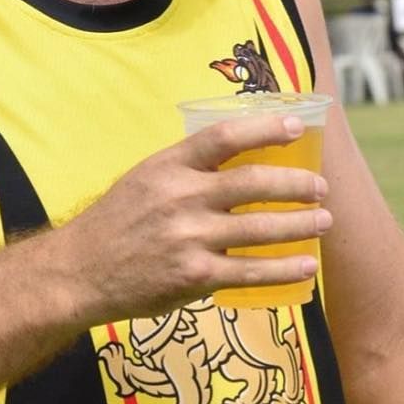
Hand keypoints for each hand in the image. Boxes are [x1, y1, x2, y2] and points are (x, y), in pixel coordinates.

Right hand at [44, 113, 330, 328]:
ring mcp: (188, 239)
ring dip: (300, 225)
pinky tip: (306, 265)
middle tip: (321, 187)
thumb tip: (241, 158)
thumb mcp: (145, 178)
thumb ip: (187, 169)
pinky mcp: (194, 276)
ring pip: (260, 229)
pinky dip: (284, 268)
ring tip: (324, 221)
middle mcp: (181, 198)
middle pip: (252, 183)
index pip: (224, 136)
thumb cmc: (117, 222)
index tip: (297, 127)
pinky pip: (250, 271)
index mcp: (168, 166)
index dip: (265, 128)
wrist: (80, 273)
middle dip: (296, 184)